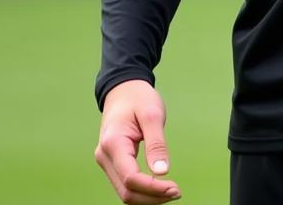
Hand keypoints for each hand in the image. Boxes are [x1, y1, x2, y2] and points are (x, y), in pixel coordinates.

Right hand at [95, 80, 180, 202]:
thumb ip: (157, 143)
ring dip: (147, 197)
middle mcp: (105, 156)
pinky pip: (125, 183)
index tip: (175, 188)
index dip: (153, 188)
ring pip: (124, 191)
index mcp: (113, 143)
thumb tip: (163, 172)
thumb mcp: (152, 114)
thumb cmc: (138, 97)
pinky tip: (159, 188)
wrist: (123, 88)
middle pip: (126, 191)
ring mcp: (106, 160)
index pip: (130, 178)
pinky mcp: (112, 162)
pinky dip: (142, 190)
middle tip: (177, 192)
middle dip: (152, 197)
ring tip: (171, 192)